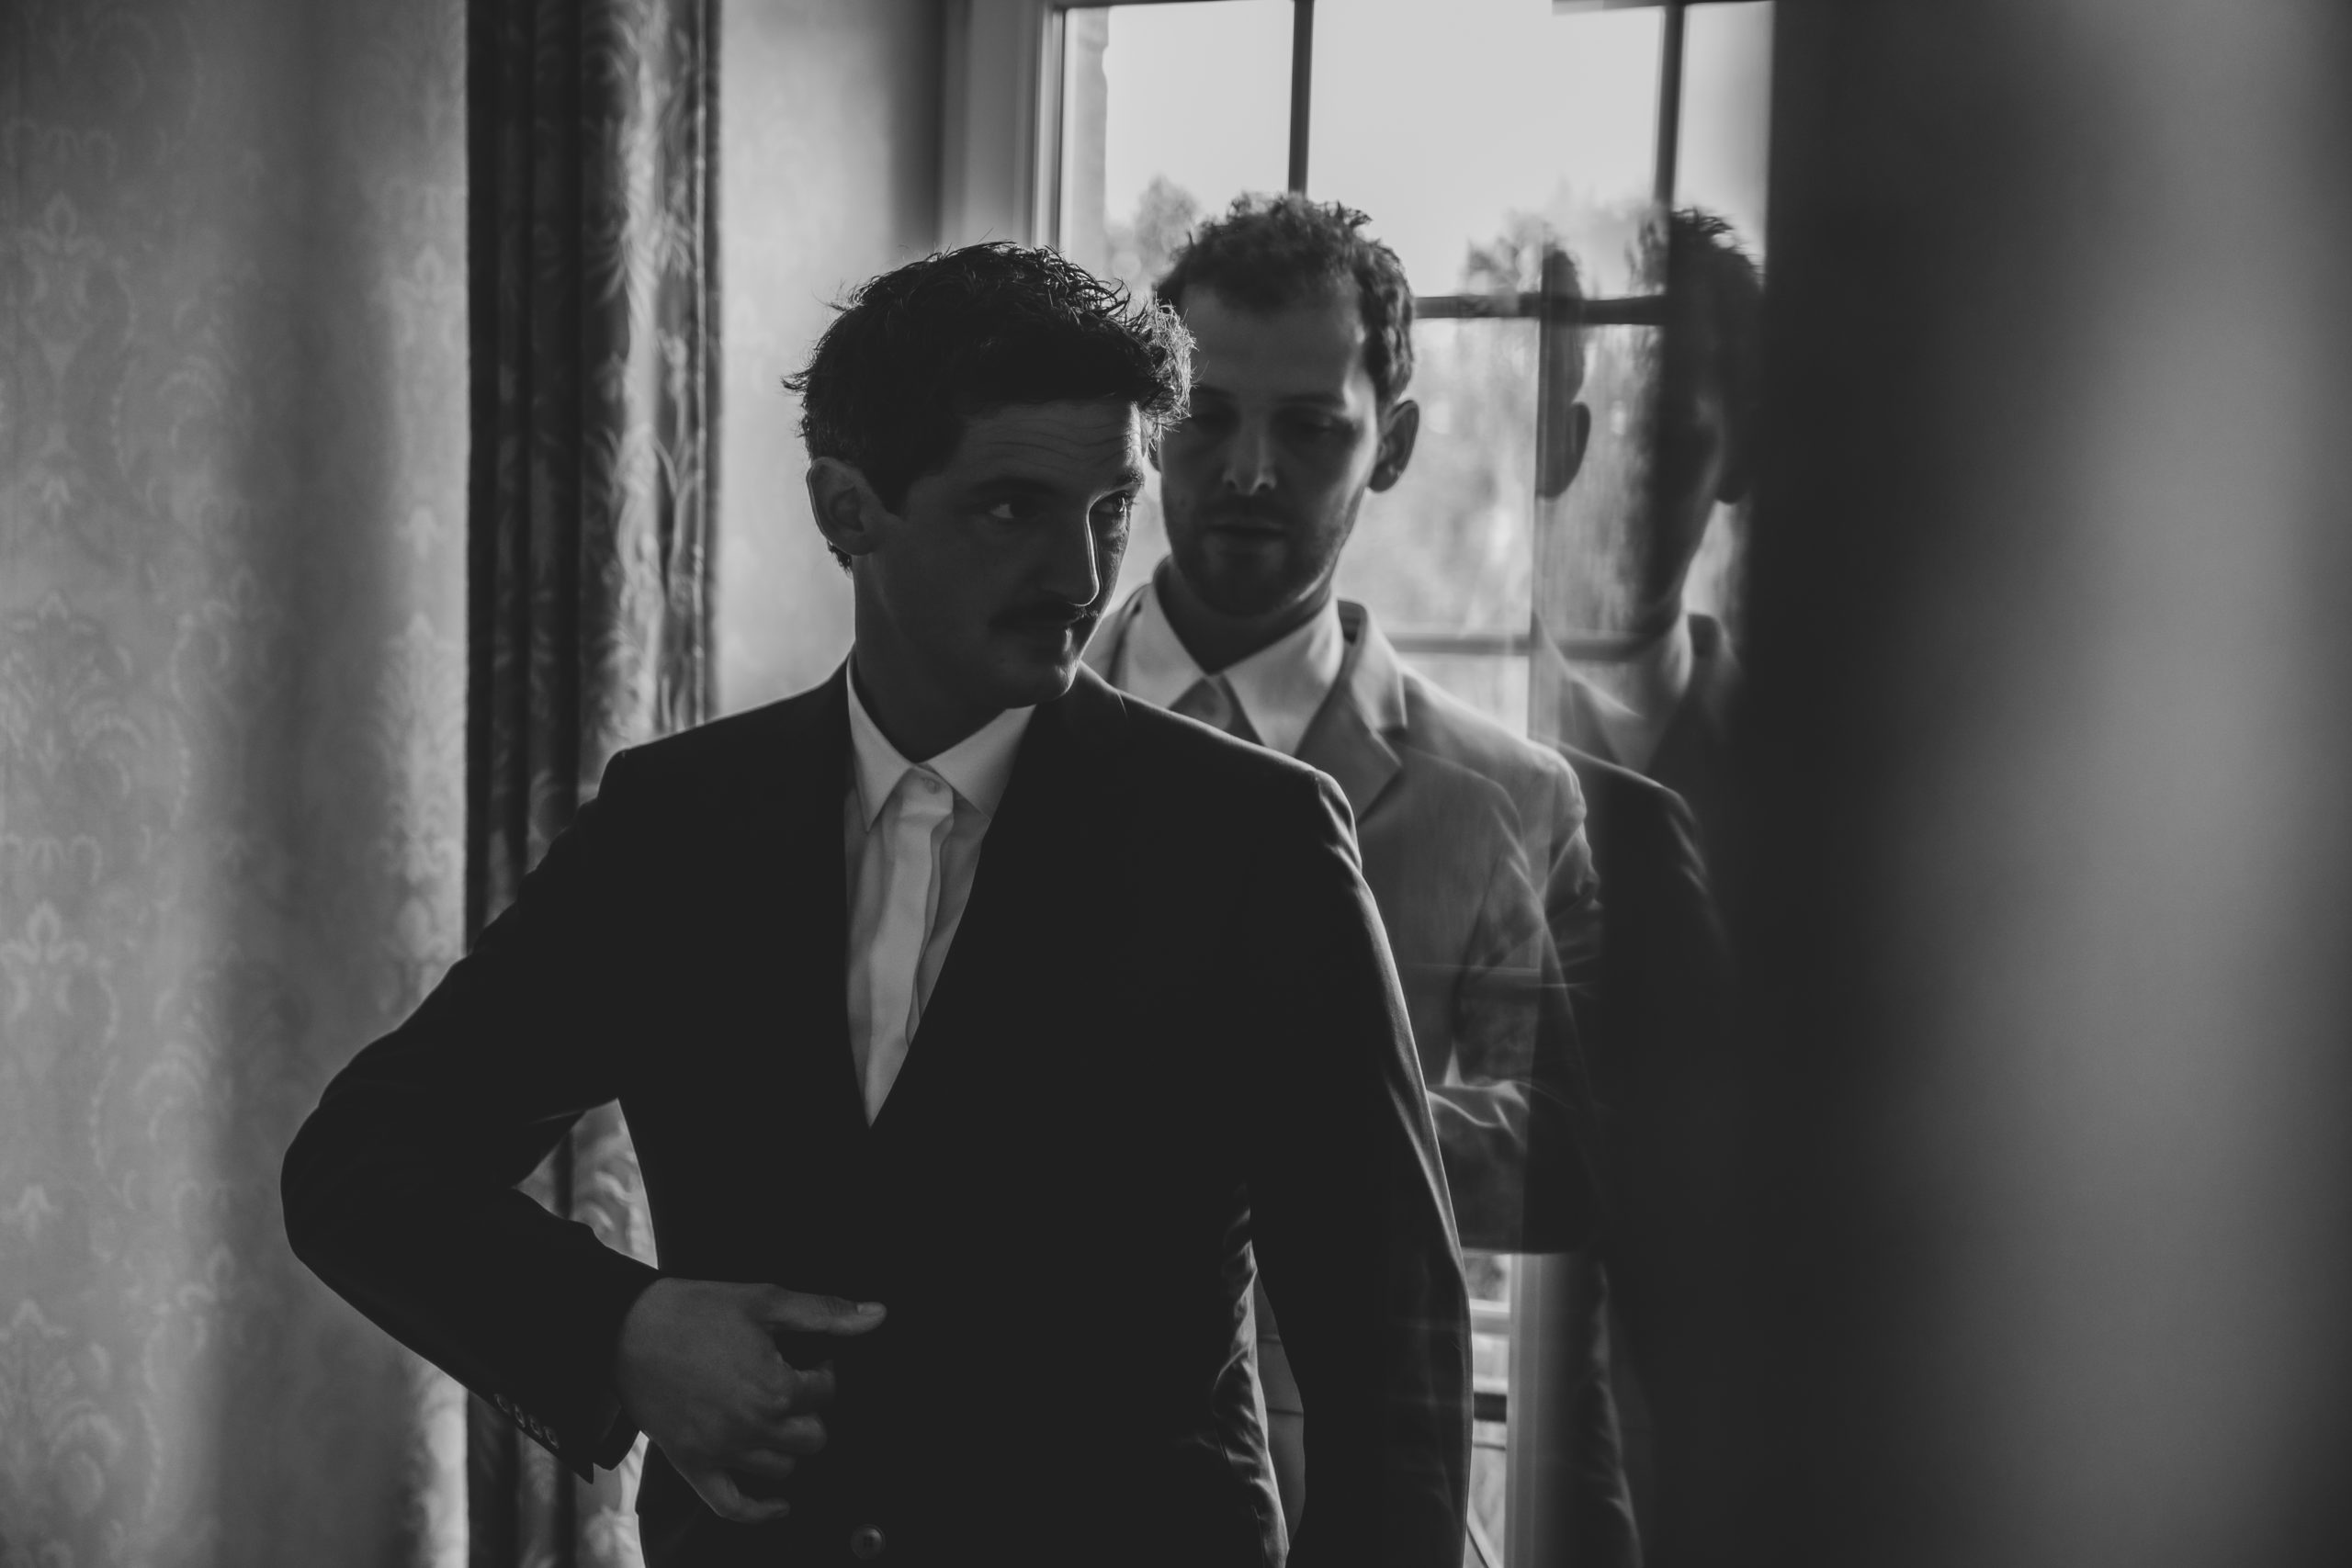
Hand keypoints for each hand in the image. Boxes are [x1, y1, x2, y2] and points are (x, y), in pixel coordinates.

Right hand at [612, 1277, 886, 1523]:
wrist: (626, 1330)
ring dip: (787, 1447)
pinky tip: (780, 1502)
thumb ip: (824, 1312)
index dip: (823, 1373)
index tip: (810, 1359)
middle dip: (810, 1412)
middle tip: (793, 1389)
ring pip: (783, 1470)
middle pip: (812, 1438)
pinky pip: (734, 1507)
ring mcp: (722, 1452)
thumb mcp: (765, 1300)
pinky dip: (761, 1511)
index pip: (826, 1393)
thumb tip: (877, 1315)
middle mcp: (753, 1427)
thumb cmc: (697, 1310)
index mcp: (775, 1386)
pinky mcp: (694, 1466)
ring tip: (776, 1420)